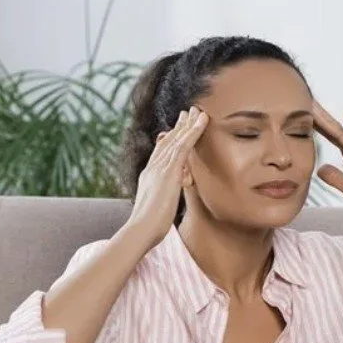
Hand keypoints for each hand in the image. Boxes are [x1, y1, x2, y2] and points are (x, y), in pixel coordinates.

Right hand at [127, 106, 207, 245]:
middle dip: (179, 127)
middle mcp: (152, 169)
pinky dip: (193, 131)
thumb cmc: (148, 228)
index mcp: (148, 178)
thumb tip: (165, 203)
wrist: (140, 230)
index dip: (170, 140)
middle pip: (167, 142)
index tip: (177, 130)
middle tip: (188, 112)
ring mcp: (159, 168)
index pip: (160, 154)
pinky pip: (183, 146)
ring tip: (198, 112)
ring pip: (176, 140)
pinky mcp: (169, 171)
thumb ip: (162, 201)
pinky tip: (202, 121)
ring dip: (188, 124)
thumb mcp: (155, 211)